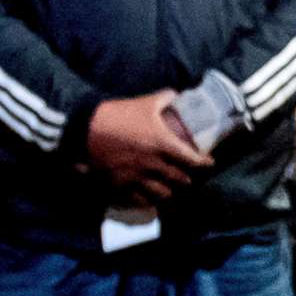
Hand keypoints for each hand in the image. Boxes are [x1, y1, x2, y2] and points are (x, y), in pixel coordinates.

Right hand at [86, 91, 212, 205]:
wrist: (86, 129)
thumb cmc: (118, 114)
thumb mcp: (144, 103)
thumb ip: (165, 98)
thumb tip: (178, 94)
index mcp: (162, 144)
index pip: (191, 159)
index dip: (203, 163)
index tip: (209, 163)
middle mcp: (153, 164)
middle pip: (179, 179)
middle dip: (187, 179)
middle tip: (190, 177)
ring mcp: (137, 178)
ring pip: (162, 194)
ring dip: (170, 192)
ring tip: (172, 189)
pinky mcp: (121, 186)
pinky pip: (140, 200)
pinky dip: (149, 200)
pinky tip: (151, 198)